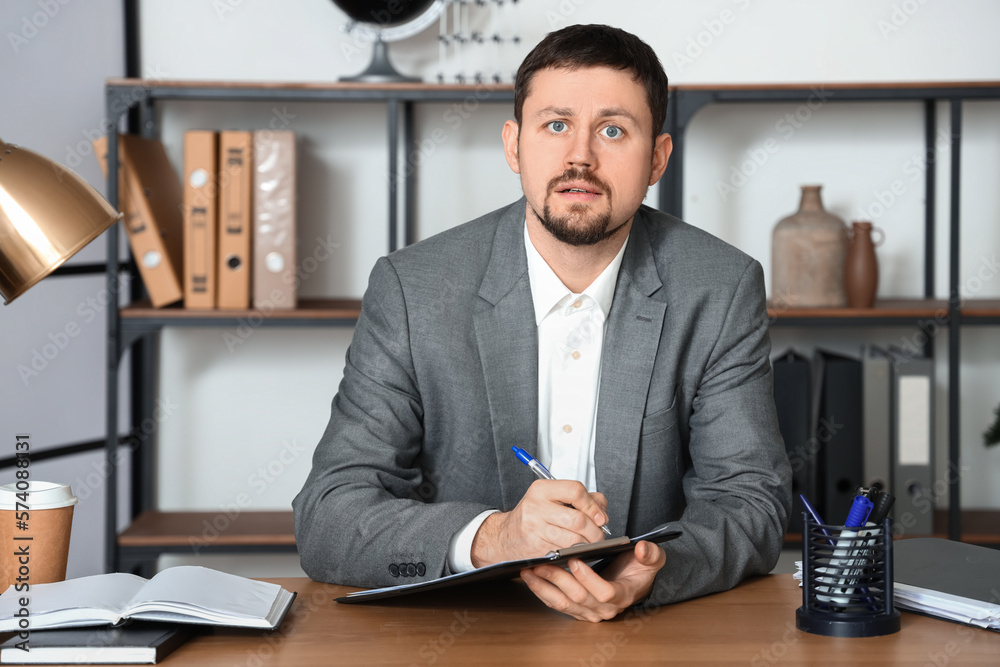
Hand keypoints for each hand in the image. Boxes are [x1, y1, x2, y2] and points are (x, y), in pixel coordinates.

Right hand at [471, 479, 607, 566]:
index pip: (575, 491)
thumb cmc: (533, 516)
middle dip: (595, 531)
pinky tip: (575, 552)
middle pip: (578, 519)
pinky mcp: (535, 549)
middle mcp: (535, 507)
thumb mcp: (552, 499)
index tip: (600, 516)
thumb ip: (580, 499)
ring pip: (574, 540)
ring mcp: (534, 529)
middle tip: (599, 535)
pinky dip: (574, 554)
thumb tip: (601, 511)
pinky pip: (564, 553)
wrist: (504, 537)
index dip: (592, 505)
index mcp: (542, 489)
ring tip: (589, 544)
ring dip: (588, 545)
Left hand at [520, 540, 665, 621]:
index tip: (574, 560)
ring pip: (563, 603)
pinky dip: (542, 591)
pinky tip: (531, 579)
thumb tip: (642, 549)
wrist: (632, 581)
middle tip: (543, 563)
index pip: (604, 592)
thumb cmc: (639, 569)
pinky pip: (556, 604)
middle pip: (578, 597)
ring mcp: (589, 611)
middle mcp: (604, 608)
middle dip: (558, 579)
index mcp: (622, 595)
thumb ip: (651, 554)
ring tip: (529, 571)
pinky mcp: (577, 610)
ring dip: (544, 587)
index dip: (588, 578)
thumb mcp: (652, 559)